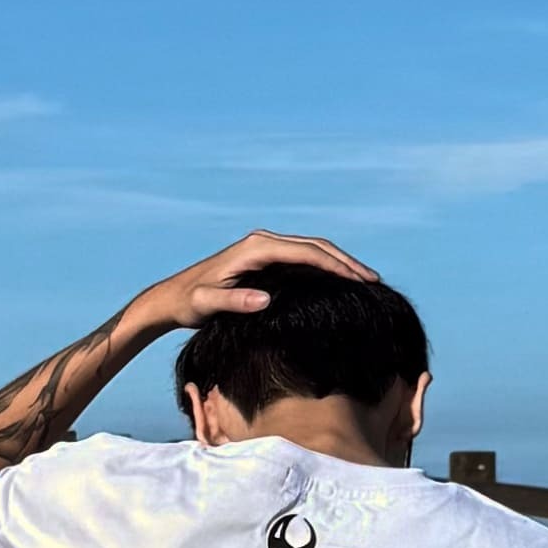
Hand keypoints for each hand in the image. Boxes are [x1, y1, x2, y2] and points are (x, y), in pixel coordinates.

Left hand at [119, 230, 379, 344]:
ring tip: (366, 282)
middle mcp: (263, 242)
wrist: (173, 298)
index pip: (306, 253)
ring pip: (313, 250)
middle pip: (316, 246)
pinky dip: (325, 268)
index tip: (361, 280)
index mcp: (256, 248)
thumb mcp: (207, 305)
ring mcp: (266, 249)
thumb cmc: (188, 303)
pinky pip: (303, 260)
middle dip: (346, 262)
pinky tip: (340, 284)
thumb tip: (266, 299)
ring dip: (339, 264)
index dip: (336, 266)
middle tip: (374, 281)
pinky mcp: (266, 260)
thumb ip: (233, 303)